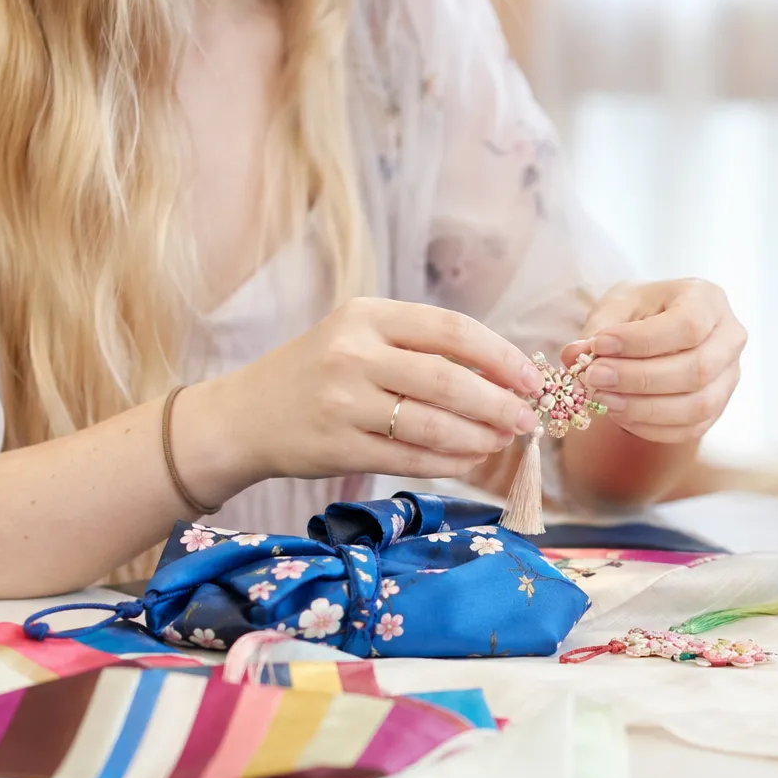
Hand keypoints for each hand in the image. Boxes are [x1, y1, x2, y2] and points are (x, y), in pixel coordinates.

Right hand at [191, 297, 542, 495]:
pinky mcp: (338, 447)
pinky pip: (409, 458)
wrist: (246, 415)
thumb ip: (423, 348)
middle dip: (498, 403)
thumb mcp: (361, 337)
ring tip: (501, 441)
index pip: (451, 329)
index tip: (531, 380)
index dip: (500, 356)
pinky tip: (469, 461)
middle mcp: (353, 354)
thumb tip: (505, 377)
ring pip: (431, 424)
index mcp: (367, 315)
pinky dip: (449, 463)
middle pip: (447, 379)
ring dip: (478, 438)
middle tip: (526, 419)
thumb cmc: (319, 373)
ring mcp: (343, 403)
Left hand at [563, 279, 745, 443]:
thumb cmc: (639, 313)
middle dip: (640, 379)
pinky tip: (619, 414)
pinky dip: (649, 427)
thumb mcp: (616, 306)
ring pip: (696, 406)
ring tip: (602, 399)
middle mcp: (729, 339)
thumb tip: (574, 356)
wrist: (656, 332)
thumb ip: (597, 328)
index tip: (600, 345)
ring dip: (644, 408)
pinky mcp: (717, 408)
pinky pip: (689, 429)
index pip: (687, 325)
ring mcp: (729, 377)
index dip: (643, 341)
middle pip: (696, 369)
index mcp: (709, 300)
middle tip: (594, 378)